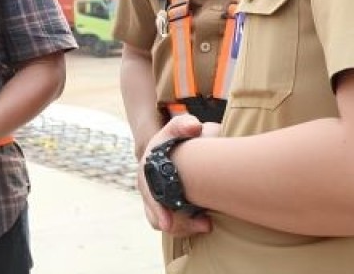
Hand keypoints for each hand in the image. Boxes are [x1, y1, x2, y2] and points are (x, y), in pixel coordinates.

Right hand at [138, 115, 213, 235]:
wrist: (163, 150)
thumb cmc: (170, 141)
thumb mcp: (174, 130)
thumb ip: (183, 125)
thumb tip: (195, 127)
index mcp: (147, 172)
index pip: (150, 196)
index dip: (158, 211)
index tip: (167, 223)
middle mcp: (147, 189)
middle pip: (156, 216)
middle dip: (179, 224)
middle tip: (205, 225)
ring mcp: (154, 200)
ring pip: (164, 223)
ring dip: (184, 228)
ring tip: (206, 224)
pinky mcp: (164, 208)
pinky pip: (170, 224)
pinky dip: (184, 227)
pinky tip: (202, 222)